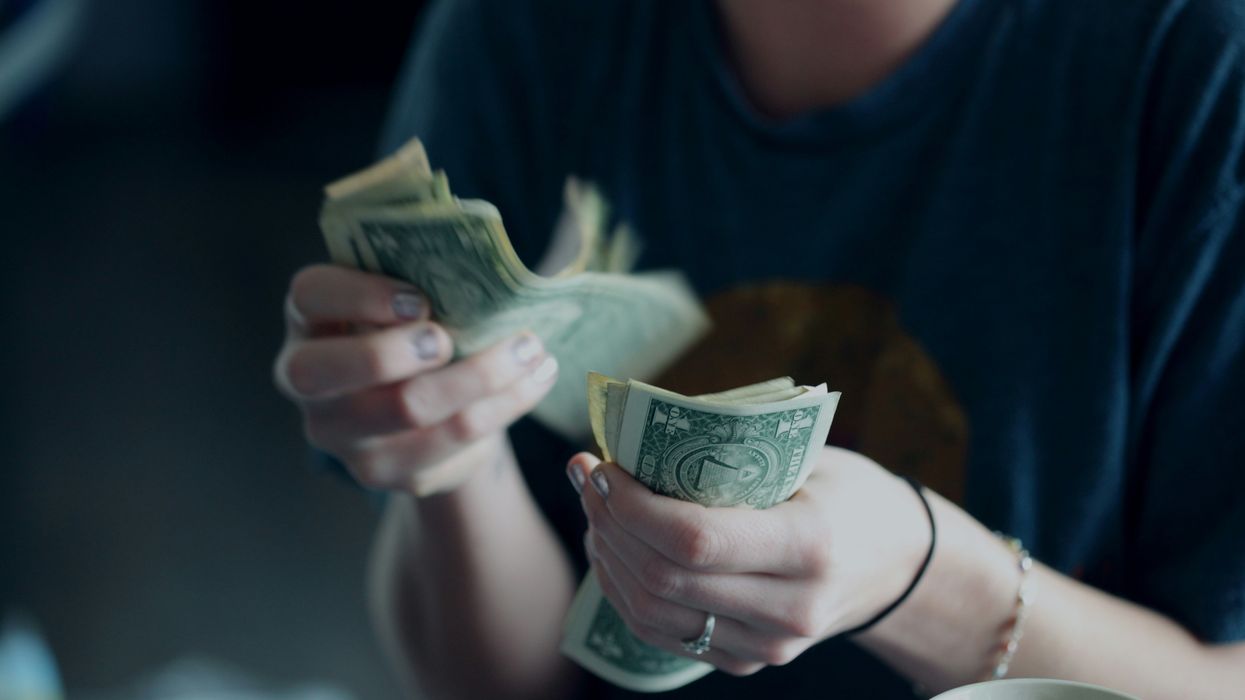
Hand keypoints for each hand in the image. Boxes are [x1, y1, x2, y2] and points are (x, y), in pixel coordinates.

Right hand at [274, 265, 558, 494]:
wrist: (427, 405)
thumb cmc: (416, 329)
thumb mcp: (408, 297)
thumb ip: (425, 277)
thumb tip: (487, 265)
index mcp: (310, 319)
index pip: (309, 296)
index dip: (359, 295)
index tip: (419, 299)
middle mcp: (307, 381)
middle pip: (330, 371)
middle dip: (396, 351)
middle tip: (450, 338)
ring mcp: (342, 435)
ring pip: (408, 409)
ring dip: (481, 376)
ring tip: (531, 349)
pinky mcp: (387, 471)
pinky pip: (451, 442)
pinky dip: (503, 406)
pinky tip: (534, 380)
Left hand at [569, 446, 929, 674]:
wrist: (896, 563)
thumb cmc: (847, 493)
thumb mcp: (808, 458)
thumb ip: (733, 453)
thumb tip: (637, 433)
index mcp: (809, 546)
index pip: (695, 539)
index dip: (632, 506)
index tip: (603, 466)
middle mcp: (790, 608)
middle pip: (664, 579)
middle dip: (609, 523)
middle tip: (586, 477)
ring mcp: (768, 645)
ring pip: (653, 613)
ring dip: (608, 557)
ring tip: (595, 509)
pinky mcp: (748, 661)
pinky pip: (663, 634)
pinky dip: (625, 590)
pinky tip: (613, 548)